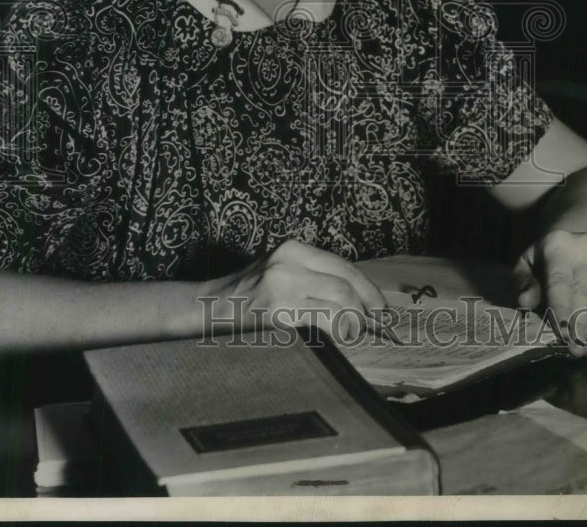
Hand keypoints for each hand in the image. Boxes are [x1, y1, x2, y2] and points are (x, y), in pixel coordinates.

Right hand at [210, 239, 387, 340]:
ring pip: (339, 299)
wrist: (207, 308)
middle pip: (346, 281)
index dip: (367, 287)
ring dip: (355, 320)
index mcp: (293, 249)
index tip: (379, 305)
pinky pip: (322, 320)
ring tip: (356, 333)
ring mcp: (283, 286)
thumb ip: (312, 276)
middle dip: (368, 304)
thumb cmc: (247, 295)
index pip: (342, 265)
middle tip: (377, 324)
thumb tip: (355, 297)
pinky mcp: (278, 312)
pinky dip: (338, 330)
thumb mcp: (279, 271)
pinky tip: (338, 338)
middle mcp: (290, 262)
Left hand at [513, 229, 586, 357]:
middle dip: (581, 325)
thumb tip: (525, 302)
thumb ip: (524, 282)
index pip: (560, 281)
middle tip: (576, 350)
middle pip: (585, 293)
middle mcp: (586, 249)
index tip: (563, 334)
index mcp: (557, 247)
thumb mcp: (528, 264)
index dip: (561, 309)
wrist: (578, 241)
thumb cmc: (546, 259)